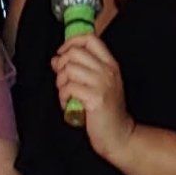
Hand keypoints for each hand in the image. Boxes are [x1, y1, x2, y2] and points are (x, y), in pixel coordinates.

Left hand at [52, 34, 134, 162]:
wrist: (119, 135)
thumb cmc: (106, 111)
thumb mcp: (97, 85)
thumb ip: (79, 69)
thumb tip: (56, 59)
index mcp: (110, 64)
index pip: (90, 39)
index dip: (71, 42)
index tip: (62, 54)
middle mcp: (108, 71)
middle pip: (75, 52)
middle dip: (62, 65)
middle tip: (63, 80)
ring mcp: (102, 84)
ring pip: (69, 69)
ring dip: (60, 83)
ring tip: (65, 95)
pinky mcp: (95, 98)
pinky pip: (68, 88)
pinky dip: (63, 97)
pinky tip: (68, 105)